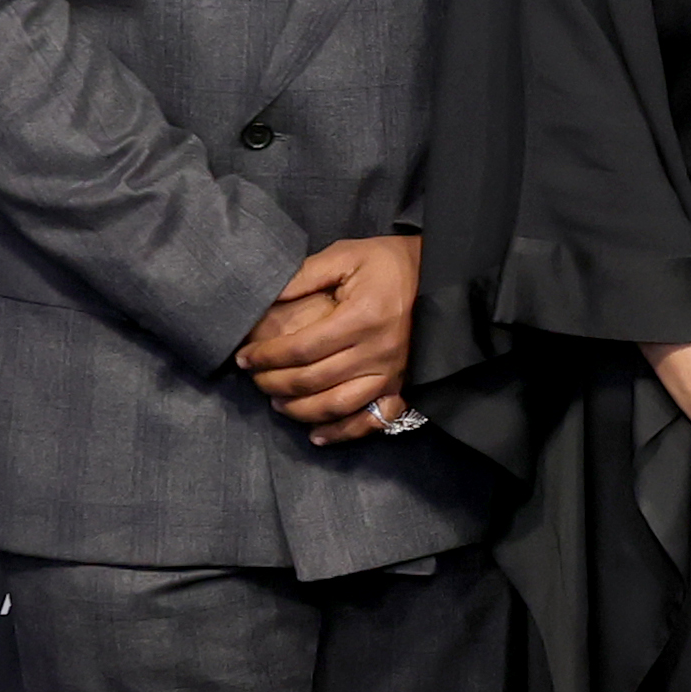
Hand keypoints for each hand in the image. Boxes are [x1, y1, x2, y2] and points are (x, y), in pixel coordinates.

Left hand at [237, 234, 423, 441]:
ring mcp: (393, 374)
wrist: (446, 277)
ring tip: (278, 403)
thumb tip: (265, 297)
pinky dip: (344, 433)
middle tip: (254, 379)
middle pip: (312, 380)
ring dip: (300, 410)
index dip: (266, 357)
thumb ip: (305, 275)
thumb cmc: (393, 263)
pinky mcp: (405, 386)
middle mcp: (377, 352)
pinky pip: (374, 420)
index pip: (301, 348)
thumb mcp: (347, 255)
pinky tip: (317, 435)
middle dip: (273, 383)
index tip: (244, 358)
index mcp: (361, 318)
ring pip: (337, 405)